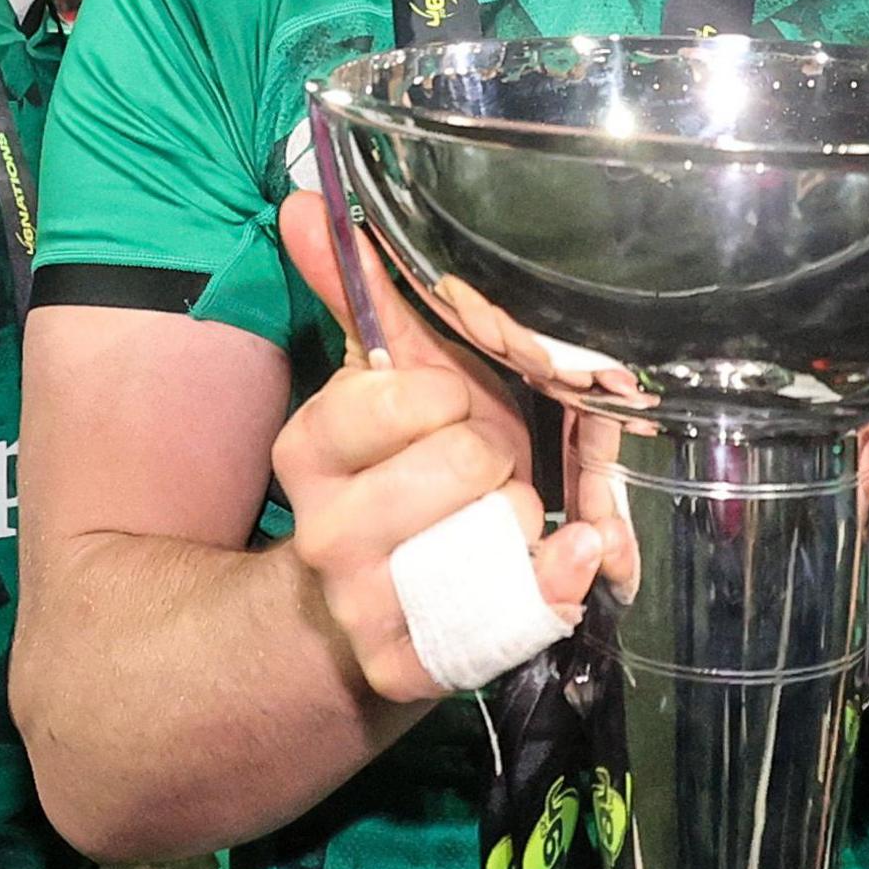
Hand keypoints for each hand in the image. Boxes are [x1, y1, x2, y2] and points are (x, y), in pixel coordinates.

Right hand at [279, 186, 625, 703]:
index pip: (402, 396)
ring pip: (497, 533)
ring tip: (500, 519)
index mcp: (308, 451)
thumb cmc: (395, 477)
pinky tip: (562, 559)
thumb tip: (306, 202)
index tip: (448, 406)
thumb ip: (354, 294)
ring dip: (526, 515)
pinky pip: (510, 614)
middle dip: (498, 455)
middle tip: (484, 467)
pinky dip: (554, 582)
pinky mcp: (409, 666)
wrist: (363, 611)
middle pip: (466, 463)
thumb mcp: (379, 385)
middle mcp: (324, 534)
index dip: (447, 396)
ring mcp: (365, 607)